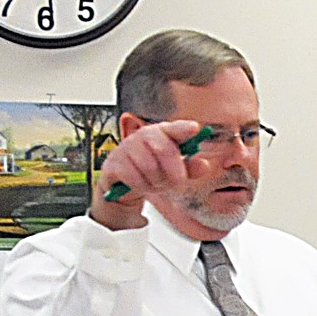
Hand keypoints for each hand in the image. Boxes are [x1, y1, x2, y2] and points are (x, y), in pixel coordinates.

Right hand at [88, 118, 214, 229]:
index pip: (173, 128)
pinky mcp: (113, 163)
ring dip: (157, 182)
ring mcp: (125, 147)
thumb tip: (204, 165)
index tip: (194, 129)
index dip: (183, 128)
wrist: (124, 187)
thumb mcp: (174, 172)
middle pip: (164, 150)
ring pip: (149, 167)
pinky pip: (133, 177)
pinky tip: (140, 185)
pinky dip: (141, 186)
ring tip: (155, 184)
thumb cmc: (153, 173)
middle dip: (174, 172)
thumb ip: (190, 168)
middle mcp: (142, 136)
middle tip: (176, 183)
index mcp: (161, 134)